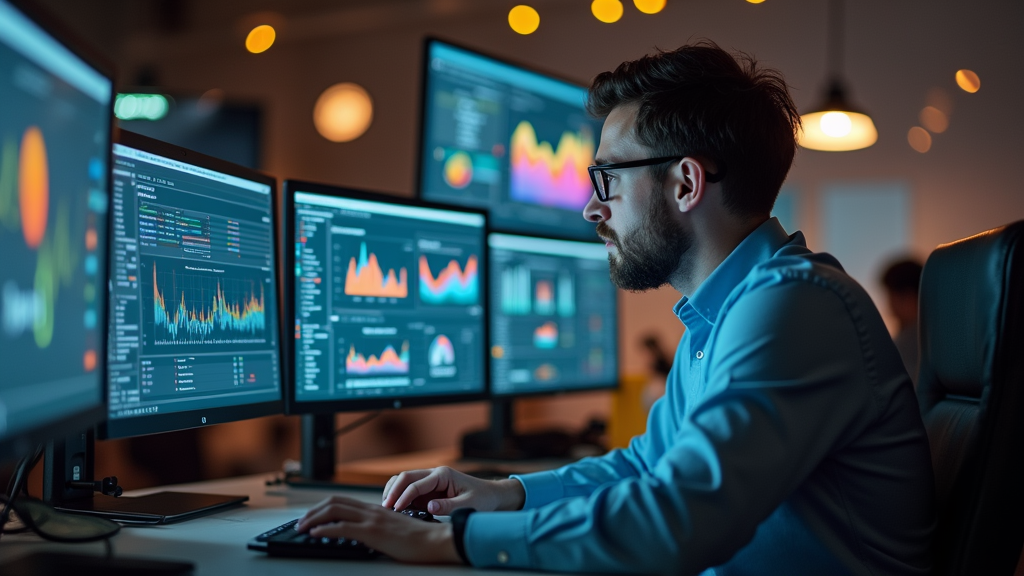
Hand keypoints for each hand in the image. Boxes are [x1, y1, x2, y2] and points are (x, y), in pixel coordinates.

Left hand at [296, 496, 460, 563]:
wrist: (434, 540)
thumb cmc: (418, 539)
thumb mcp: (392, 529)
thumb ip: (377, 527)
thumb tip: (362, 534)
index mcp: (375, 509)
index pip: (342, 501)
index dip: (322, 507)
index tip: (311, 517)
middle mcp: (371, 510)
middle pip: (333, 502)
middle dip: (312, 512)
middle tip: (300, 523)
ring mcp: (372, 520)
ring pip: (334, 511)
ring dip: (313, 519)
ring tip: (302, 528)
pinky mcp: (373, 532)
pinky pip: (343, 528)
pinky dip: (325, 529)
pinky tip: (316, 534)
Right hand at [381, 466, 524, 514]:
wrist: (490, 495)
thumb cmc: (482, 498)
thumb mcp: (469, 504)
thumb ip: (449, 506)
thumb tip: (430, 507)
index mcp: (443, 475)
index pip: (417, 484)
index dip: (404, 496)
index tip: (396, 509)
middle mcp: (434, 474)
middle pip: (406, 477)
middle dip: (393, 490)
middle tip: (385, 507)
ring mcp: (430, 481)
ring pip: (404, 480)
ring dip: (393, 491)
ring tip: (386, 506)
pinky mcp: (429, 489)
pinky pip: (409, 489)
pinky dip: (399, 496)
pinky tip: (394, 507)